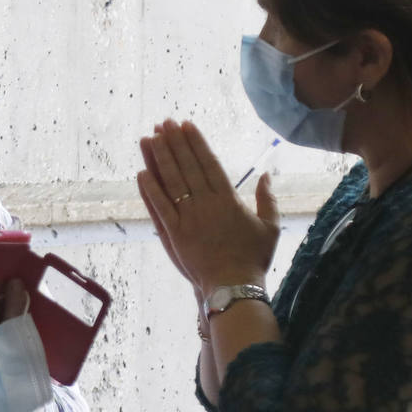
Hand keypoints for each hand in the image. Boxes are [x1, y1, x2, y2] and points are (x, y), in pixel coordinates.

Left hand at [137, 119, 280, 295]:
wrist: (235, 289)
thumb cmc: (254, 259)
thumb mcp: (270, 227)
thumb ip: (268, 198)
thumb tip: (268, 174)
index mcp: (229, 199)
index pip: (208, 163)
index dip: (195, 142)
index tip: (185, 125)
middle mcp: (207, 205)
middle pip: (187, 167)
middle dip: (174, 142)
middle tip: (163, 122)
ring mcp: (188, 220)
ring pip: (170, 182)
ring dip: (159, 158)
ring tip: (149, 137)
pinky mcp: (174, 236)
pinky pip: (159, 209)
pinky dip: (150, 191)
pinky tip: (140, 173)